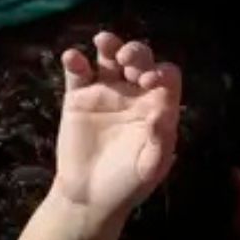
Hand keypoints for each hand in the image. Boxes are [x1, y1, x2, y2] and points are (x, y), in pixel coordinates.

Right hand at [51, 34, 181, 218]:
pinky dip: (75, 62)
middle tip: (127, 59)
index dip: (161, 72)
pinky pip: (78, 74)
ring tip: (104, 41)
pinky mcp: (79, 98)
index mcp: (158, 106)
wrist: (89, 197)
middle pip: (140, 61)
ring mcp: (106, 93)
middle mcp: (135, 94)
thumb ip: (160, 141)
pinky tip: (73, 57)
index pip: (167, 78)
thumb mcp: (150, 168)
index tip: (150, 80)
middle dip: (136, 54)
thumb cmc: (127, 184)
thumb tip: (161, 114)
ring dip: (109, 46)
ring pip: (109, 59)